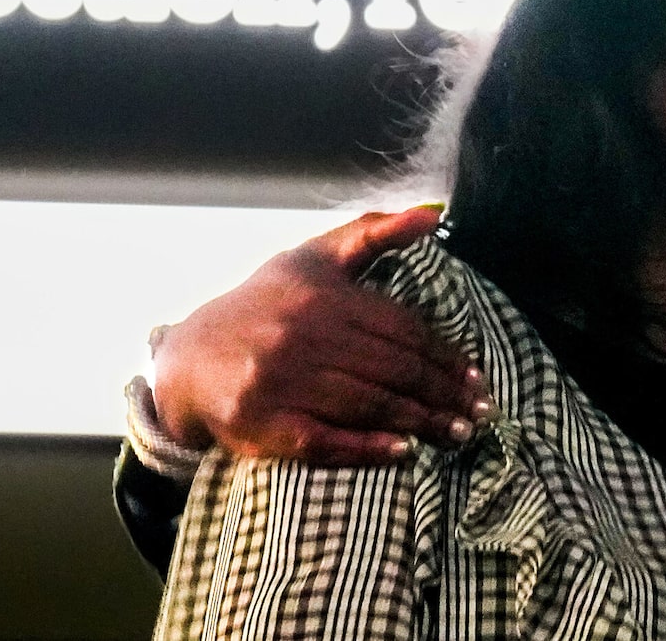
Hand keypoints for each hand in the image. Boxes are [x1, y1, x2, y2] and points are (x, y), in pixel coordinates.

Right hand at [150, 207, 486, 465]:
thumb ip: (373, 233)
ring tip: (455, 433)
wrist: (187, 357)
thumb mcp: (313, 257)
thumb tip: (436, 214)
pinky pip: (324, 442)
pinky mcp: (261, 425)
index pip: (402, 329)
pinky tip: (403, 451)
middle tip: (478, 413)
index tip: (476, 377)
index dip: (444, 355)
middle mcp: (302, 337)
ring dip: (419, 421)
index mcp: (323, 296)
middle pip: (392, 369)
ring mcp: (280, 383)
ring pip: (367, 404)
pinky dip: (367, 448)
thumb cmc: (264, 303)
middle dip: (442, 393)